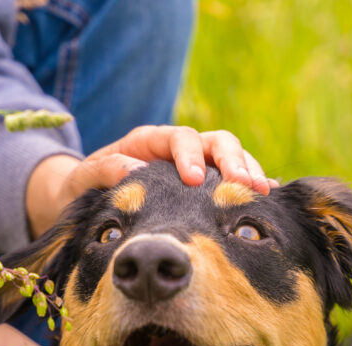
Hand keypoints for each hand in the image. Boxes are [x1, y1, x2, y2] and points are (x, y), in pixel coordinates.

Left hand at [26, 125, 277, 236]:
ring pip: (232, 159)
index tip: (196, 179)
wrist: (87, 200)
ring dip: (249, 172)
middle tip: (245, 184)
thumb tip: (135, 171)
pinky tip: (267, 201)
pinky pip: (232, 183)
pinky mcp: (206, 187)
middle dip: (234, 161)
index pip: (180, 138)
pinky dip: (249, 188)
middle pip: (216, 142)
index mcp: (150, 142)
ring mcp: (196, 166)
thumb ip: (105, 171)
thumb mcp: (85, 178)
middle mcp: (178, 150)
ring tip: (263, 192)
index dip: (191, 155)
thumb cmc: (84, 188)